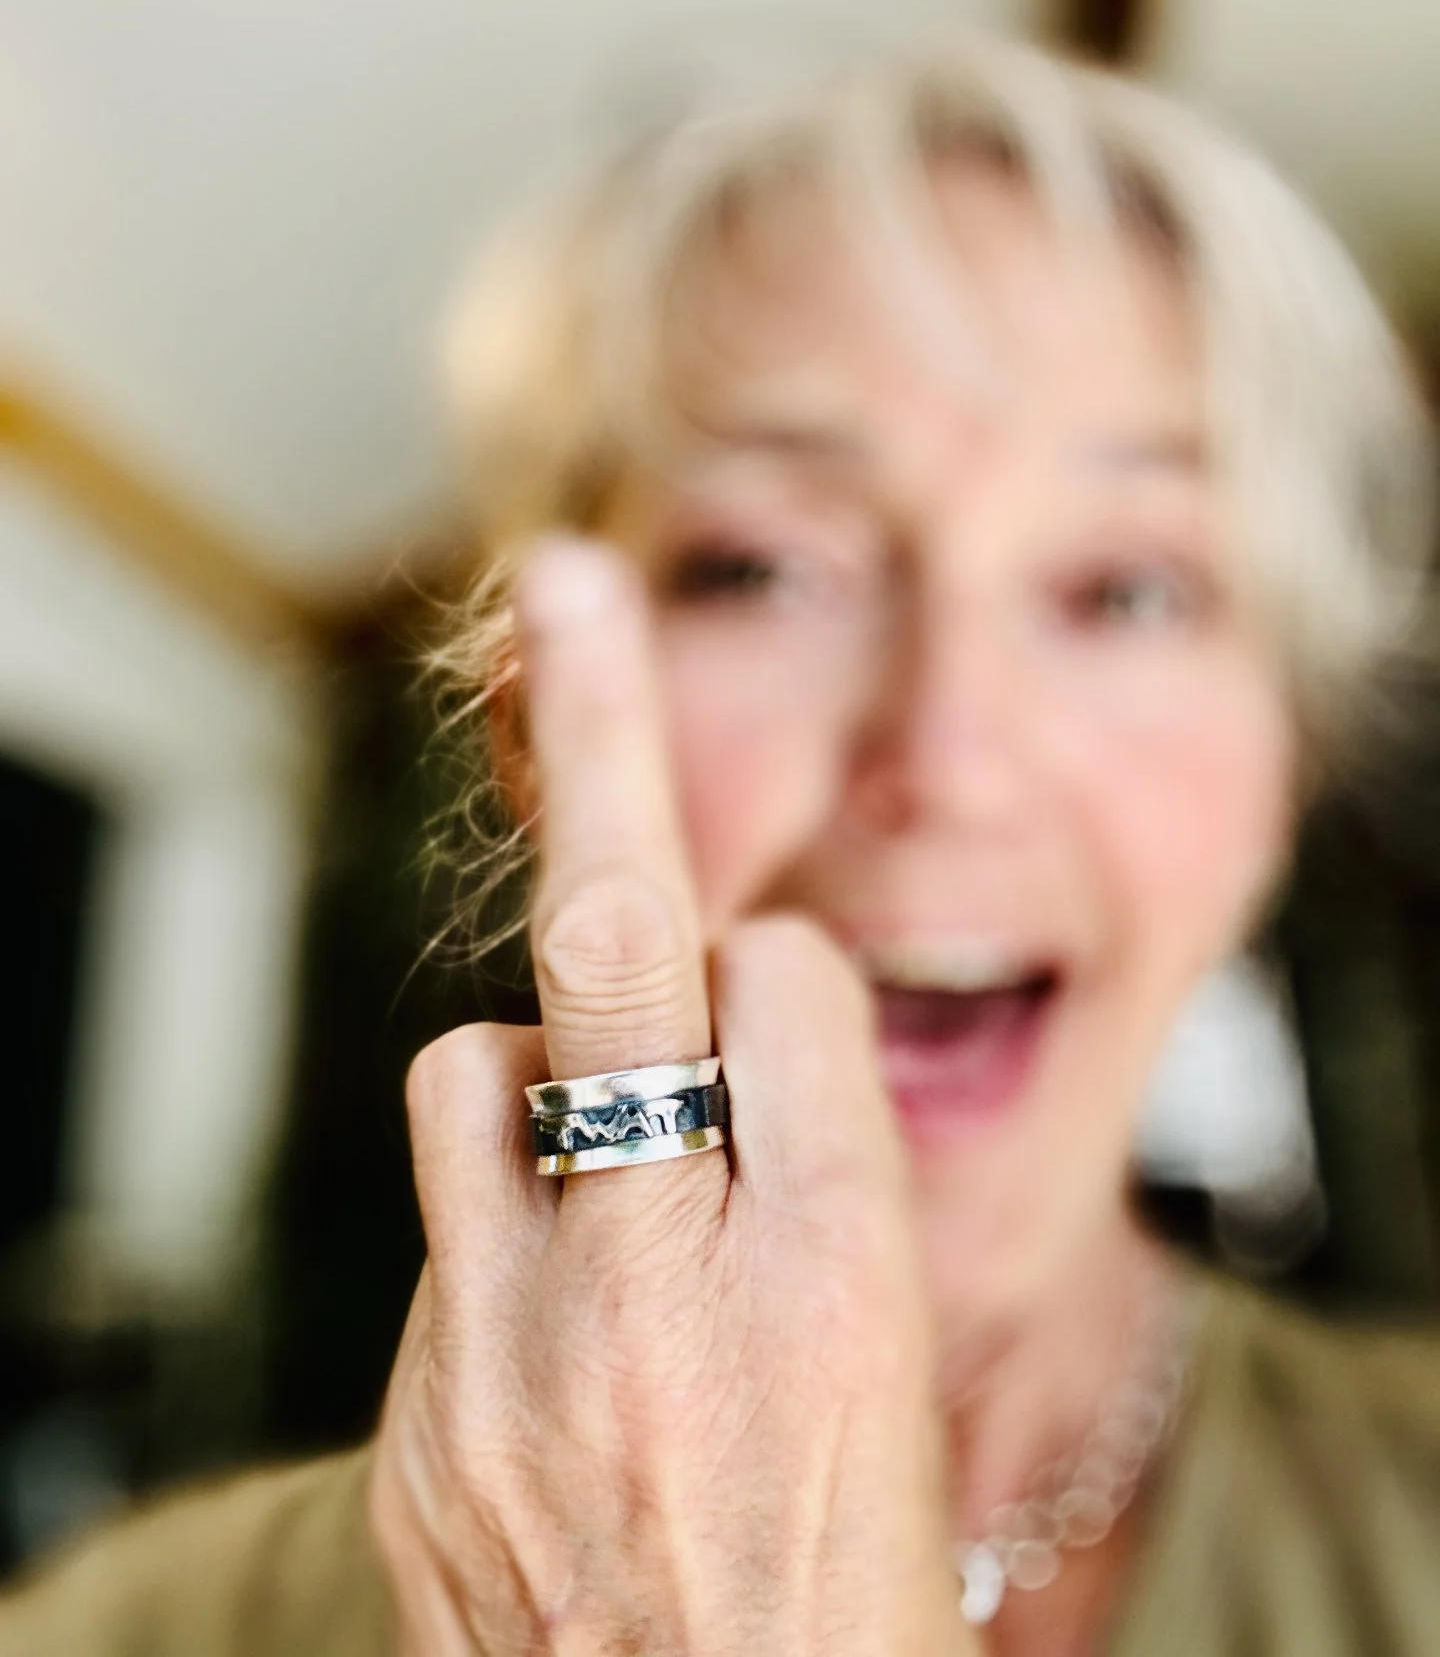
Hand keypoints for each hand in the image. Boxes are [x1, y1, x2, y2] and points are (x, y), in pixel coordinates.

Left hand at [368, 536, 971, 1655]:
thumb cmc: (843, 1597)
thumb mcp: (898, 1373)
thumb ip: (812, 1174)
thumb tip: (724, 1008)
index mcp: (835, 1276)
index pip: (794, 975)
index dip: (785, 970)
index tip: (777, 992)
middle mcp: (659, 1290)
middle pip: (624, 936)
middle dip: (601, 732)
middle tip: (568, 583)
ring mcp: (504, 1350)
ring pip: (476, 1069)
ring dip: (537, 1084)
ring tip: (600, 1195)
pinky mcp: (408, 1414)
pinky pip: (438, 1225)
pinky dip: (499, 1234)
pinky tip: (555, 1348)